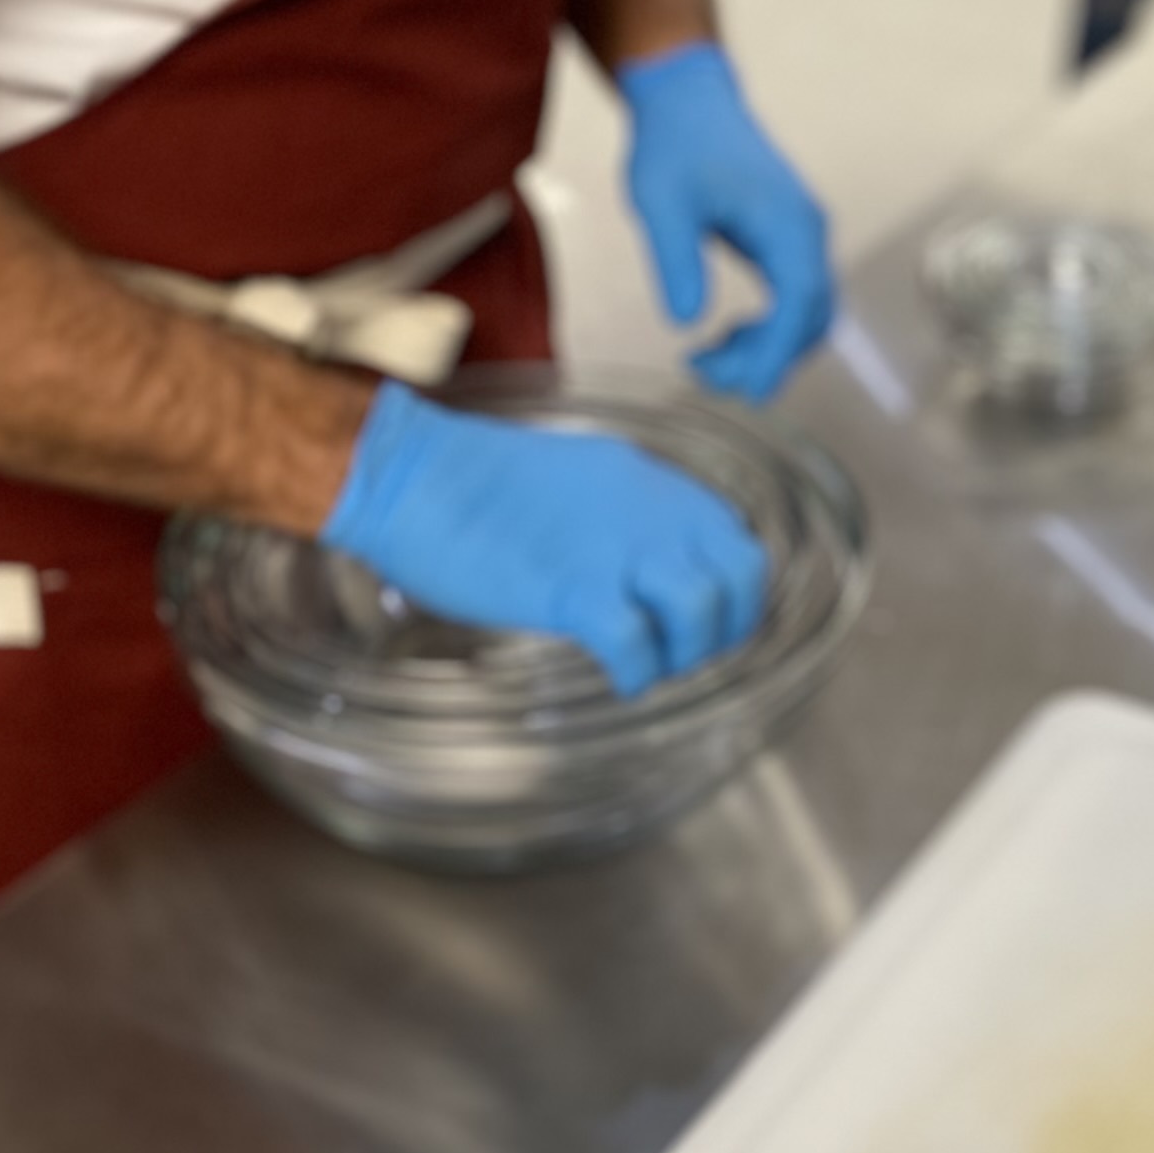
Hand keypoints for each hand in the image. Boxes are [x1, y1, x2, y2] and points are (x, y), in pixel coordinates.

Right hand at [324, 379, 772, 696]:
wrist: (411, 474)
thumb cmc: (479, 485)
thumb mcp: (583, 481)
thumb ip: (628, 517)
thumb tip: (646, 566)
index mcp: (657, 487)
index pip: (741, 546)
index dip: (733, 597)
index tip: (698, 626)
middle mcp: (653, 513)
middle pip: (742, 579)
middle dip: (724, 629)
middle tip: (678, 653)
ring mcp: (615, 550)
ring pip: (703, 609)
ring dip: (684, 652)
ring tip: (645, 665)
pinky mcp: (570, 588)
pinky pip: (635, 644)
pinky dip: (636, 673)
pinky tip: (616, 678)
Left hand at [615, 42, 835, 401]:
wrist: (689, 99)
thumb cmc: (673, 144)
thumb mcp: (660, 202)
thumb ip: (676, 260)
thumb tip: (685, 323)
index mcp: (785, 221)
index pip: (800, 300)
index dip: (778, 351)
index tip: (747, 390)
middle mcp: (806, 230)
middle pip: (811, 315)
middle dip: (766, 358)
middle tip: (701, 372)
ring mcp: (803, 235)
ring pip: (807, 312)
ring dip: (767, 347)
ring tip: (704, 358)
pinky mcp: (789, 239)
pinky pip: (796, 298)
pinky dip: (769, 329)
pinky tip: (724, 335)